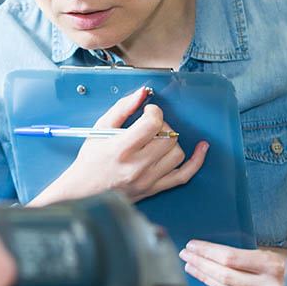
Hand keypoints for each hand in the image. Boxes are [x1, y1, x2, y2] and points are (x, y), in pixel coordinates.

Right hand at [32, 87, 207, 205]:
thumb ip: (122, 108)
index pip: (153, 123)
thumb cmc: (90, 160)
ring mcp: (148, 180)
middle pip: (168, 137)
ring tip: (157, 139)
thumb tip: (142, 93)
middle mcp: (137, 166)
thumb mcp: (100, 128)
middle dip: (162, 125)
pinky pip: (184, 176)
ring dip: (171, 141)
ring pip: (177, 153)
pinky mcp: (154, 189)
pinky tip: (201, 148)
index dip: (154, 111)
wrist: (84, 192)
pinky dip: (196, 161)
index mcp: (122, 148)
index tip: (148, 111)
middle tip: (150, 125)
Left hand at [179, 241, 286, 285]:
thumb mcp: (283, 253)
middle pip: (224, 275)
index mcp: (273, 265)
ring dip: (206, 280)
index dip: (207, 251)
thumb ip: (255, 255)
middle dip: (201, 263)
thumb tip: (223, 252)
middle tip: (186, 255)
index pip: (230, 257)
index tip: (192, 245)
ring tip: (192, 269)